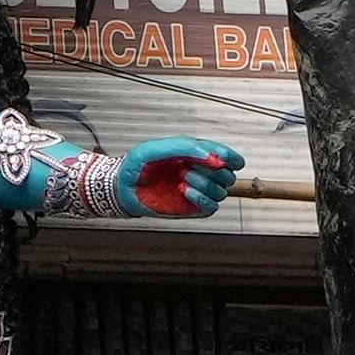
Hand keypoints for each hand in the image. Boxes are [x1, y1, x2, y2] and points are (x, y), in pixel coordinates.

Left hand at [121, 136, 240, 218]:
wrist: (122, 185)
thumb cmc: (138, 164)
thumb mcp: (160, 148)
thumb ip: (188, 147)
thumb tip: (214, 157)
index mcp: (198, 156)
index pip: (230, 158)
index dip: (231, 158)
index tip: (221, 158)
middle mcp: (202, 174)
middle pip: (229, 175)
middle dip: (214, 170)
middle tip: (191, 165)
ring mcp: (199, 191)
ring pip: (222, 191)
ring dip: (205, 182)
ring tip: (183, 177)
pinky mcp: (193, 207)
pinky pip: (211, 207)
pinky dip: (201, 198)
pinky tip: (184, 190)